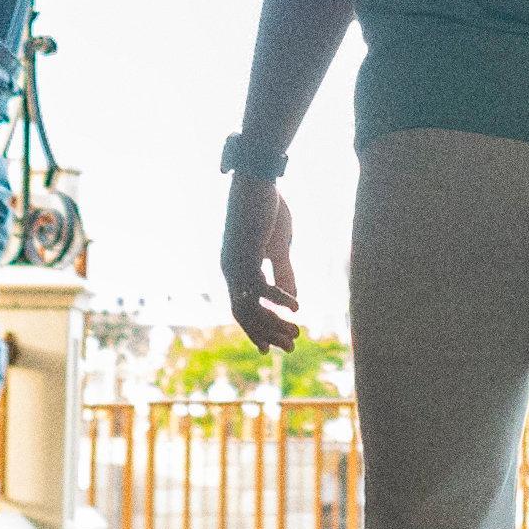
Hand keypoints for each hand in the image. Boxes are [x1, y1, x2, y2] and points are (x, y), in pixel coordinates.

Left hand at [223, 175, 304, 349]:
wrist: (257, 180)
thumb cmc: (268, 209)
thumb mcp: (278, 247)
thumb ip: (283, 272)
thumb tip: (294, 300)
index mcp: (237, 269)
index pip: (242, 309)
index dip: (256, 330)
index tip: (271, 348)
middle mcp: (231, 270)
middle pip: (245, 314)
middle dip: (268, 333)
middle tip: (290, 347)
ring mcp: (236, 264)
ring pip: (250, 306)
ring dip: (274, 322)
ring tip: (296, 333)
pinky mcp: (245, 253)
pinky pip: (260, 286)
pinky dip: (278, 297)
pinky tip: (297, 306)